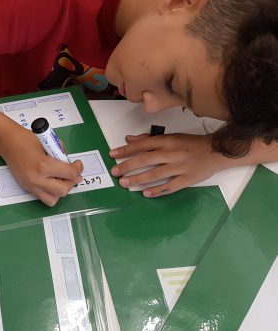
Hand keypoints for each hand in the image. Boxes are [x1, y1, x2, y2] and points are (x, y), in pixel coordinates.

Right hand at [0, 129, 83, 206]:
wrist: (7, 142)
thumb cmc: (27, 138)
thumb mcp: (49, 143)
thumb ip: (61, 154)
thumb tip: (70, 164)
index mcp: (43, 166)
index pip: (69, 174)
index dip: (77, 168)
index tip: (77, 164)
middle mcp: (37, 179)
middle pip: (63, 190)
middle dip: (72, 182)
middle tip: (73, 174)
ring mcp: (31, 186)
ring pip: (54, 199)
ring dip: (61, 190)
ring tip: (62, 180)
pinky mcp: (27, 188)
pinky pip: (44, 197)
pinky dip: (52, 192)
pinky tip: (52, 182)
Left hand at [109, 133, 230, 196]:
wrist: (218, 151)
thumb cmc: (191, 144)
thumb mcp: (171, 137)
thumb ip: (149, 139)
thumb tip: (129, 139)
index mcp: (167, 141)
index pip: (142, 145)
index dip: (126, 150)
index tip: (112, 154)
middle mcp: (172, 153)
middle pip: (146, 160)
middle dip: (128, 166)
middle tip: (115, 172)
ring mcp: (180, 167)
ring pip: (156, 174)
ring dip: (138, 180)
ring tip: (125, 184)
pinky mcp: (188, 179)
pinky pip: (171, 186)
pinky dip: (158, 190)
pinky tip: (146, 194)